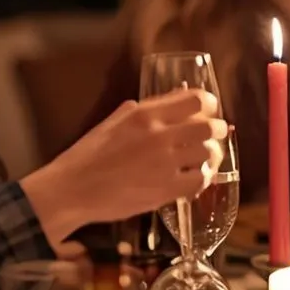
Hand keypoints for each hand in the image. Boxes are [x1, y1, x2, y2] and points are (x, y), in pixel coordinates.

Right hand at [23, 89, 227, 242]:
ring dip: (211, 156)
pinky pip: (200, 181)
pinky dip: (203, 179)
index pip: (194, 99)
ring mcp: (164, 163)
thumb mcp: (111, 123)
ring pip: (208, 154)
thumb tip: (167, 99)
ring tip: (205, 160)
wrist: (72, 190)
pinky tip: (195, 180)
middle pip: (208, 126)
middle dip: (217, 130)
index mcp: (144, 114)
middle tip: (214, 136)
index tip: (209, 110)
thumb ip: (140, 110)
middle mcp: (158, 135)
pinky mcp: (165, 189)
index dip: (209, 103)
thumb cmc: (86, 157)